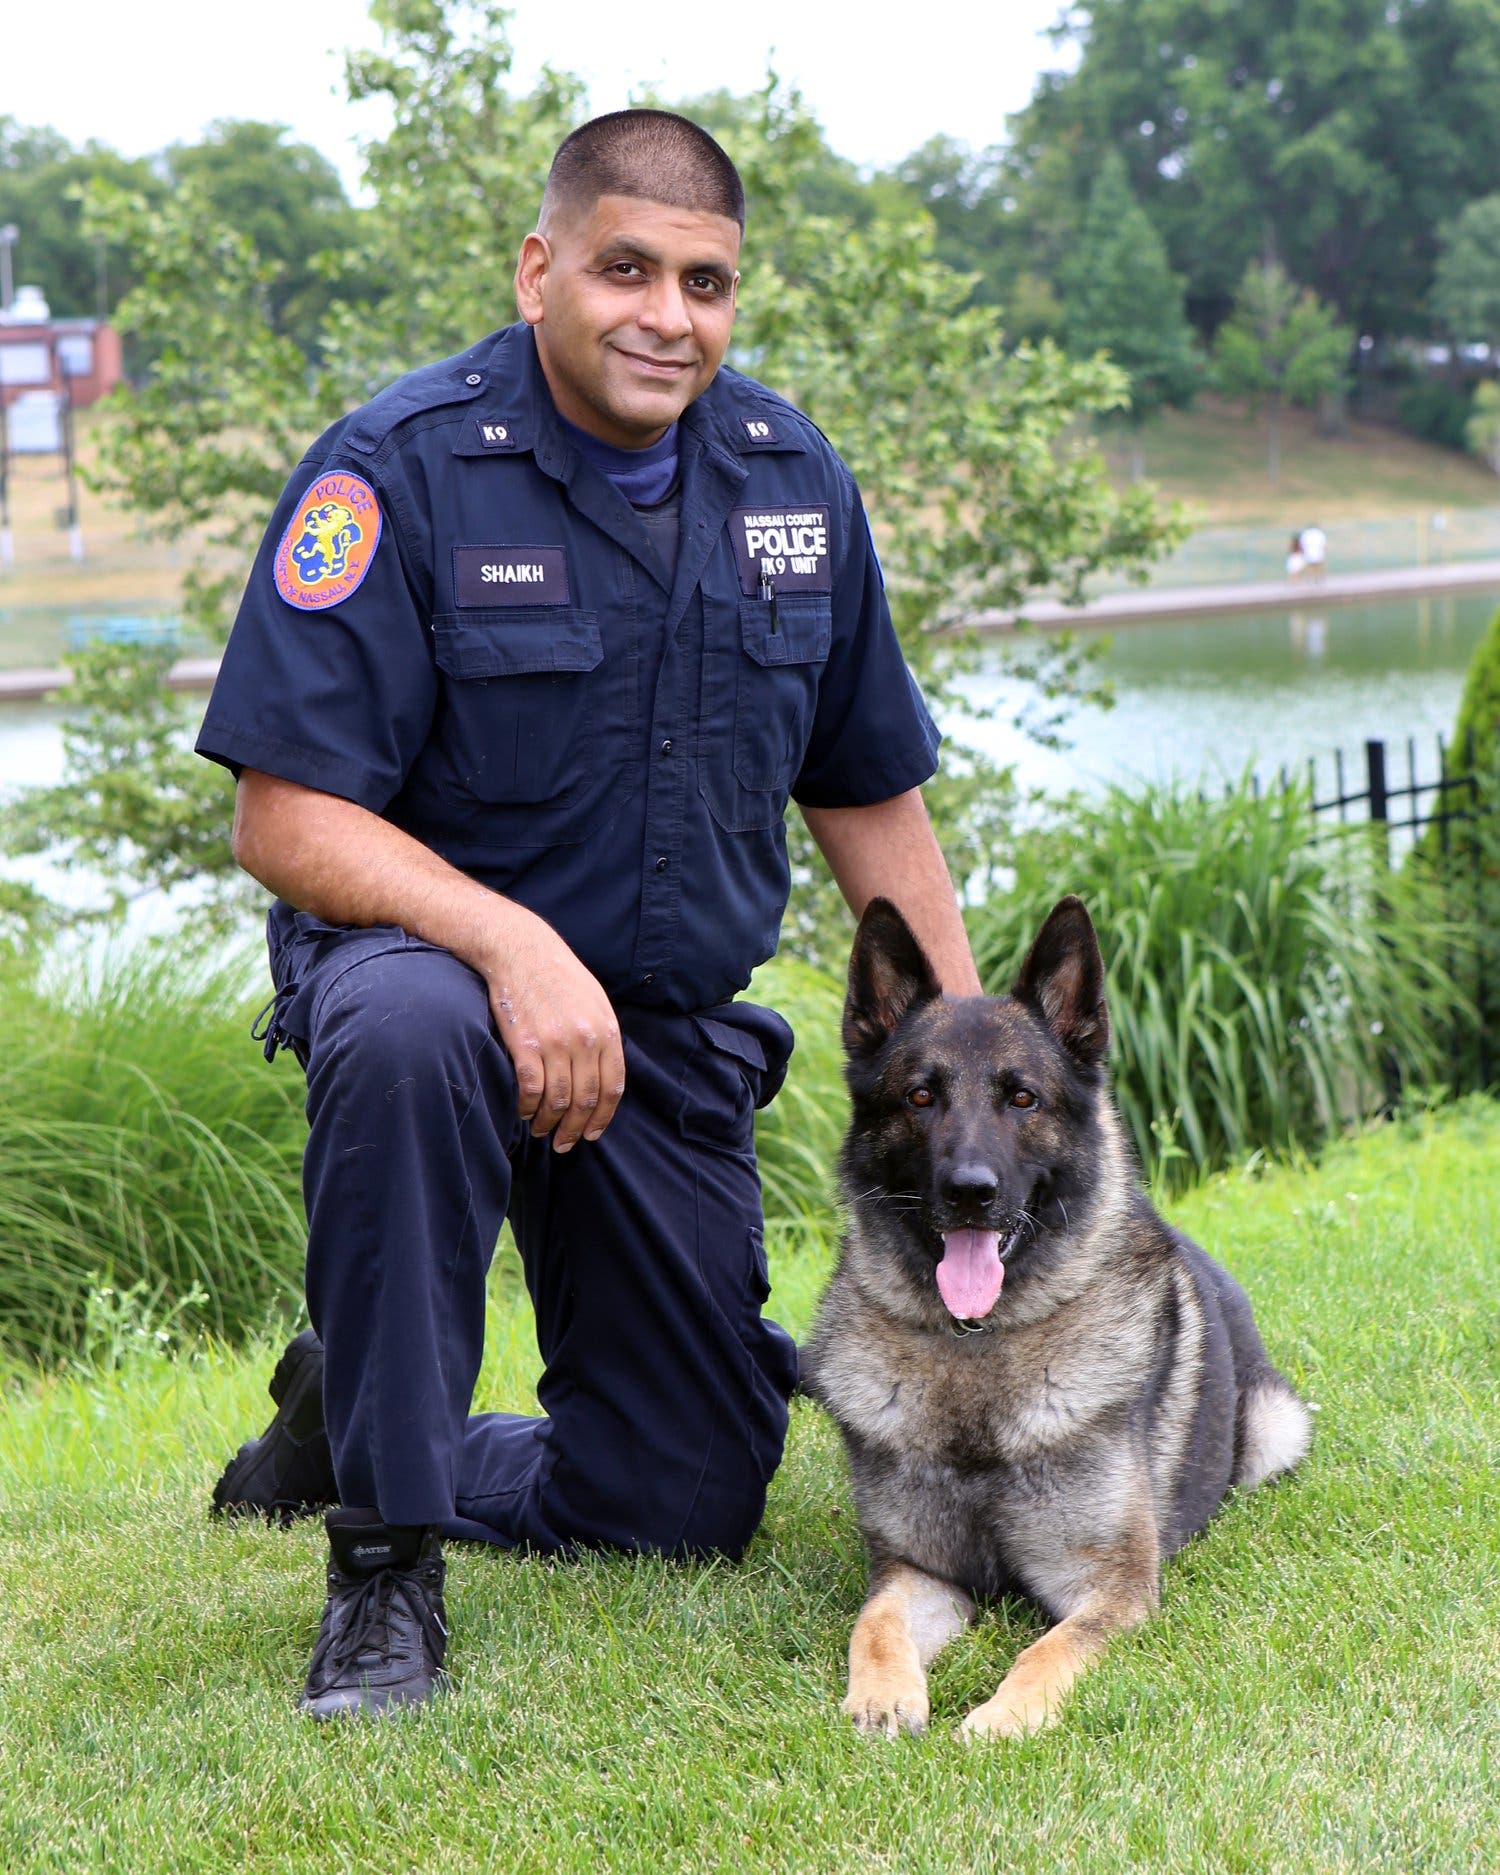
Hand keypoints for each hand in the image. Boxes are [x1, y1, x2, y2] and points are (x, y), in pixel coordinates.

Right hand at [478, 904, 624, 1151]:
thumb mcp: (596, 1002)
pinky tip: (525, 1112)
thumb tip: (605, 1076)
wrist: (521, 951)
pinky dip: (528, 1107)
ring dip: (550, 1123)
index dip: (602, 1117)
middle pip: (586, 1099)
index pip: (613, 1088)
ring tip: (542, 1131)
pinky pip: (531, 1089)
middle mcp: (585, 1040)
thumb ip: (604, 1037)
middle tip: (565, 1145)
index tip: (592, 1133)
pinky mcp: (525, 1043)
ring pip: (558, 1100)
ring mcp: (555, 1042)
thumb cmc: (559, 976)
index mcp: (607, 1031)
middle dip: (576, 1129)